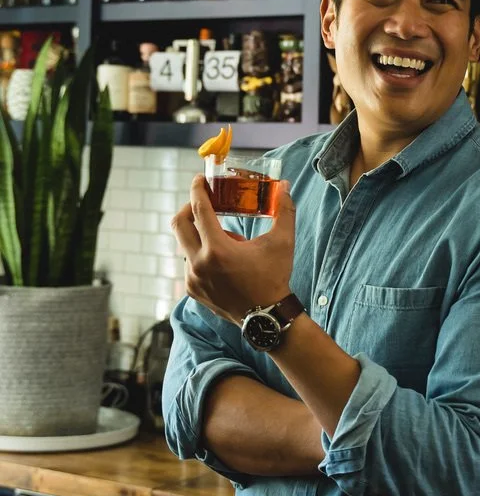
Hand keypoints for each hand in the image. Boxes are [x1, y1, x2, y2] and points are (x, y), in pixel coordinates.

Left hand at [171, 176, 295, 325]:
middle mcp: (199, 264)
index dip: (197, 190)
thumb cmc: (275, 277)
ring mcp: (192, 279)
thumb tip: (285, 186)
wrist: (267, 317)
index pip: (199, 210)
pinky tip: (224, 260)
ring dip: (201, 234)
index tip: (199, 179)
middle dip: (189, 208)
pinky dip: (202, 254)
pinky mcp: (192, 290)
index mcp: (218, 250)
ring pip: (186, 245)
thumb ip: (284, 210)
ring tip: (227, 240)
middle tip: (204, 202)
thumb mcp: (283, 242)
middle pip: (179, 224)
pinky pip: (190, 263)